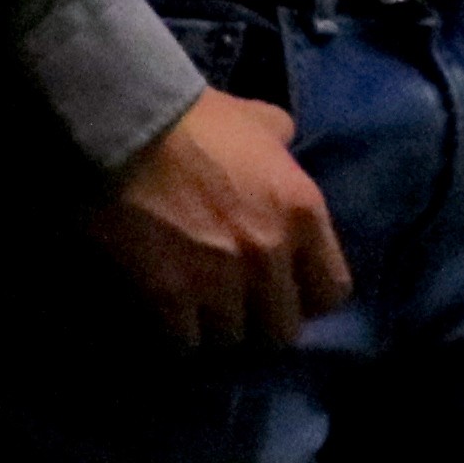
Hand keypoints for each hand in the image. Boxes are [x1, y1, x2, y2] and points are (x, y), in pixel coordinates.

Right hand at [89, 87, 349, 355]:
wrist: (131, 129)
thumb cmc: (199, 121)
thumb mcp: (264, 122)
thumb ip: (283, 145)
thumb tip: (283, 148)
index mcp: (304, 212)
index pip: (332, 292)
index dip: (308, 297)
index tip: (287, 292)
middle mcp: (271, 254)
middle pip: (281, 330)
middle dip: (260, 321)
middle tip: (238, 308)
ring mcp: (220, 280)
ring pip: (229, 340)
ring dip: (214, 328)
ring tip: (198, 311)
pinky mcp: (170, 296)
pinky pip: (182, 342)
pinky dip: (173, 335)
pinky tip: (165, 317)